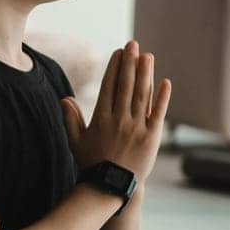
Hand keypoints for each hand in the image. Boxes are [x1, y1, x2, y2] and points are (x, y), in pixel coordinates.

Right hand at [62, 40, 170, 182]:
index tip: (118, 52)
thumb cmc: (92, 162)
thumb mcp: (75, 141)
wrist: (111, 184)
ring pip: (142, 95)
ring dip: (145, 73)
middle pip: (126, 85)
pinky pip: (158, 113)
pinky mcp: (152, 137)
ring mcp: (137, 128)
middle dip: (130, 63)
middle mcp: (119, 120)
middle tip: (133, 45)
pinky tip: (165, 82)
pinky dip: (162, 97)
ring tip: (147, 56)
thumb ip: (70, 119)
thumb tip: (65, 99)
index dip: (114, 67)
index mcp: (101, 119)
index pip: (109, 87)